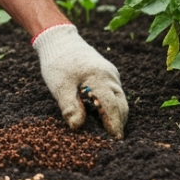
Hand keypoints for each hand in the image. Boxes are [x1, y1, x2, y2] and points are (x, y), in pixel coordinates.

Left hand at [33, 24, 127, 138]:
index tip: (115, 139)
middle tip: (114, 139)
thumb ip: (69, 106)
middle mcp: (110, 76)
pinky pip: (115, 92)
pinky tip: (103, 114)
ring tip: (110, 130)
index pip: (112, 106)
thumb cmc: (58, 63)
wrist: (60, 40)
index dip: (114, 124)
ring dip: (117, 114)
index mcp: (99, 78)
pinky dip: (112, 104)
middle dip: (119, 122)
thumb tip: (77, 127)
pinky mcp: (108, 73)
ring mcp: (111, 74)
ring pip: (120, 98)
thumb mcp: (59, 86)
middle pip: (121, 103)